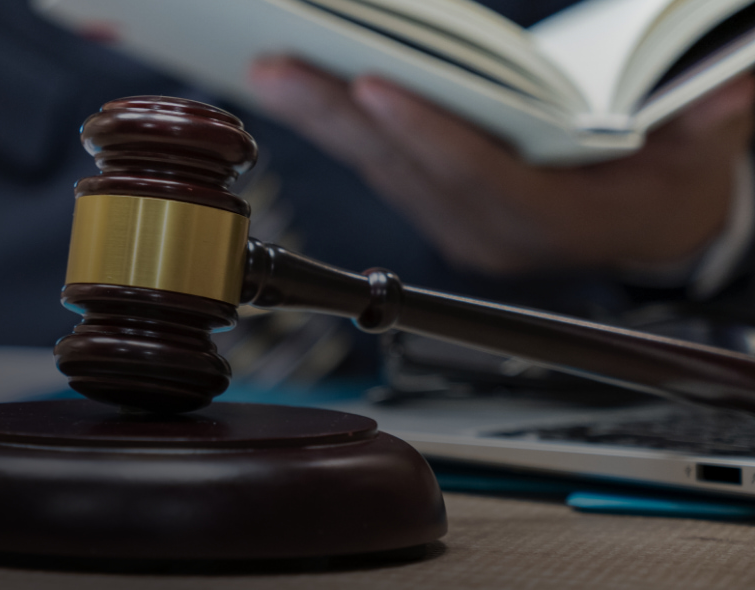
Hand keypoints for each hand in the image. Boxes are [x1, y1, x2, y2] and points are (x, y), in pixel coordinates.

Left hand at [246, 56, 754, 276]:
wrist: (655, 232)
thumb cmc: (674, 183)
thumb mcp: (705, 154)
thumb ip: (710, 123)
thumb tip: (730, 92)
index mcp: (555, 221)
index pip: (480, 178)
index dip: (427, 136)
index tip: (376, 89)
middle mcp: (491, 231)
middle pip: (406, 170)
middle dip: (340, 114)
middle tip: (280, 68)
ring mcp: (453, 223)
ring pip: (375, 166)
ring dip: (317, 115)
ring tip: (266, 67)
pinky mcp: (429, 206)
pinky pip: (372, 163)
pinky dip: (329, 121)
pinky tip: (289, 85)